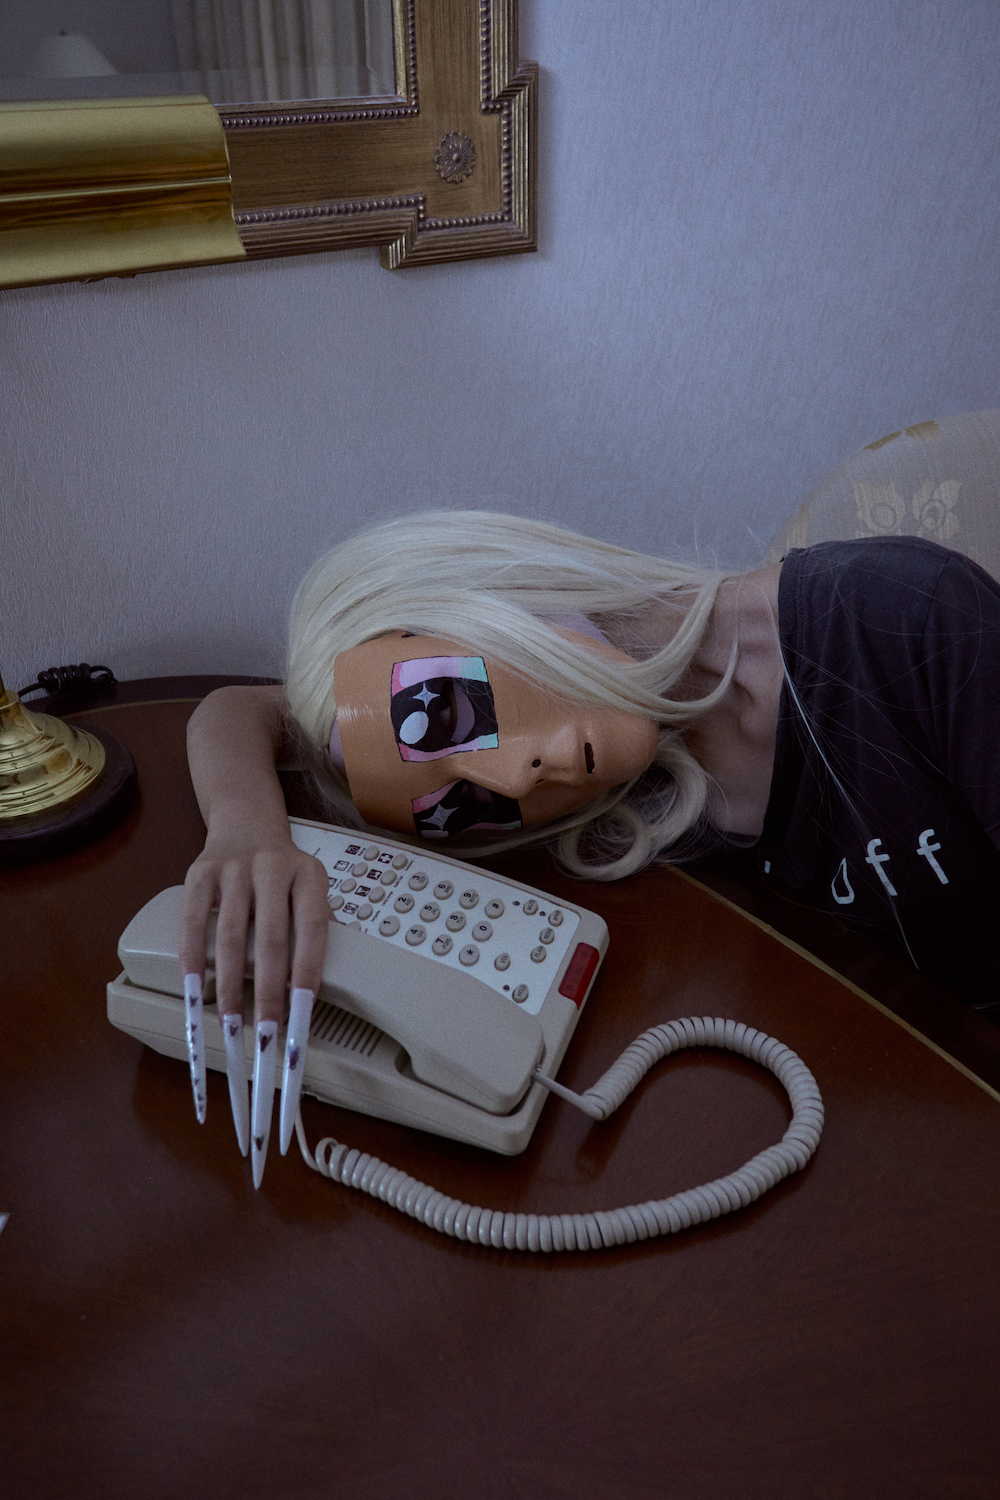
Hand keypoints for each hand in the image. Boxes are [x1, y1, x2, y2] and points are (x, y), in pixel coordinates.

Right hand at [180, 830, 330, 1183]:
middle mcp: (273, 867)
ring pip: (231, 936)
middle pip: (271, 939)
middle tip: (266, 1033)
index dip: (307, 972)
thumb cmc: (282, 873)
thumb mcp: (309, 888)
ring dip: (230, 985)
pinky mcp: (200, 873)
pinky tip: (193, 987)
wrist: (246, 824)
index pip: (312, 930)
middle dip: (268, 991)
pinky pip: (193, 921)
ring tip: (231, 1021)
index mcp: (308, 875)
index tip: (302, 1012)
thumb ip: (308, 930)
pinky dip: (192, 958)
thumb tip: (303, 997)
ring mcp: (234, 868)